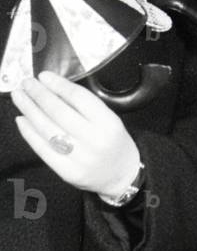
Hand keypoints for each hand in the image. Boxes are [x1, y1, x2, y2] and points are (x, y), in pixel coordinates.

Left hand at [12, 71, 140, 196]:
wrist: (122, 174)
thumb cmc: (114, 141)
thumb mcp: (109, 119)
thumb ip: (85, 106)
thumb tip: (53, 89)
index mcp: (109, 123)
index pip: (79, 98)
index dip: (59, 85)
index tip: (44, 76)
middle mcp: (95, 140)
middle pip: (60, 113)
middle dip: (39, 95)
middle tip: (27, 83)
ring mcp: (80, 158)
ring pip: (48, 130)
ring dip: (30, 110)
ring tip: (20, 97)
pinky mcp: (67, 172)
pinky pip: (43, 149)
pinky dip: (29, 133)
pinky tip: (22, 120)